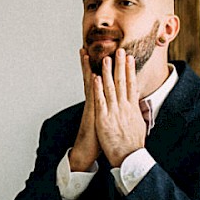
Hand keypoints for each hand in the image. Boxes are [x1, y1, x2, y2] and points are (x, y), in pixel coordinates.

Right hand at [69, 47, 100, 170]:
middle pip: (92, 77)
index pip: (100, 82)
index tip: (102, 56)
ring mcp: (92, 106)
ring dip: (88, 68)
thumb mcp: (106, 122)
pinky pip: (92, 97)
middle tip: (87, 48)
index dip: (101, 69)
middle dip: (91, 63)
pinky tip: (92, 76)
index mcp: (99, 103)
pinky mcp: (92, 113)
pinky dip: (93, 87)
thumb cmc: (98, 140)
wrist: (87, 152)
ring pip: (90, 83)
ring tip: (85, 53)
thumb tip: (115, 106)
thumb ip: (109, 112)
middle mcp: (94, 101)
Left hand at [93, 48, 146, 166]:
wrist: (129, 159)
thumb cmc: (133, 145)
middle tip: (119, 50)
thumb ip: (137, 114)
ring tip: (106, 58)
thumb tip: (138, 106)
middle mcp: (124, 108)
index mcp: (133, 109)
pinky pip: (100, 100)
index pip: (132, 85)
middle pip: (123, 82)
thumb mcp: (139, 126)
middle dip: (120, 65)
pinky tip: (96, 78)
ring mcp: (114, 112)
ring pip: (110, 88)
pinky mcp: (104, 119)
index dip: (130, 70)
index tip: (129, 58)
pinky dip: (98, 88)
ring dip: (108, 72)